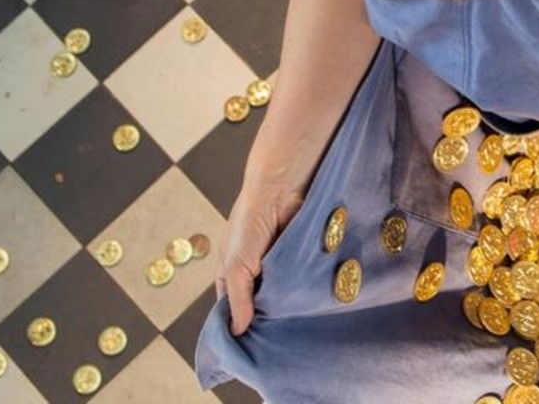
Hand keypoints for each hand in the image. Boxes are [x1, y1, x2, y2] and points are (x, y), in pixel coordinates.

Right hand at [214, 185, 303, 334]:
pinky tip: (308, 309)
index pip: (230, 307)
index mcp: (230, 273)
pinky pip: (299, 282)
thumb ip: (237, 298)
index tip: (246, 349)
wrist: (280, 189)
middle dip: (265, 320)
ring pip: (281, 296)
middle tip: (275, 345)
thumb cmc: (249, 223)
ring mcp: (277, 266)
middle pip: (258, 305)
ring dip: (286, 308)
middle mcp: (253, 271)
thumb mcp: (235, 265)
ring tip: (294, 331)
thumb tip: (237, 330)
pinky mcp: (298, 259)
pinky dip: (302, 293)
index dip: (236, 325)